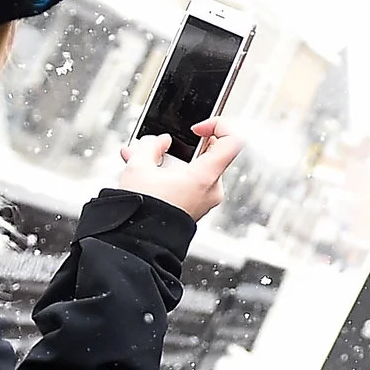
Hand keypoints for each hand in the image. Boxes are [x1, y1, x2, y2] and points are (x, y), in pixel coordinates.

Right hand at [118, 119, 242, 220]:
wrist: (137, 245)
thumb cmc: (142, 211)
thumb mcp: (138, 167)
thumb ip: (151, 145)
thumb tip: (160, 142)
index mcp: (205, 177)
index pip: (233, 141)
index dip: (218, 125)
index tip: (196, 128)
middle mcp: (211, 189)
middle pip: (209, 153)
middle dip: (181, 145)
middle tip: (159, 144)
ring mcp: (205, 200)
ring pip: (194, 168)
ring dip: (169, 160)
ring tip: (141, 158)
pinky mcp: (195, 208)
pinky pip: (188, 182)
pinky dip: (169, 174)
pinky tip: (144, 173)